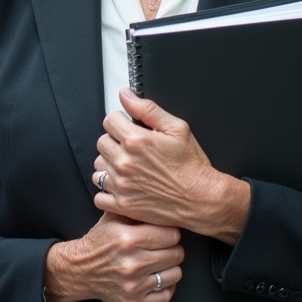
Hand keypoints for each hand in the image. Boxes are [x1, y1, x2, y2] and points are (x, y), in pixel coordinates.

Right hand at [44, 212, 182, 301]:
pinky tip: (155, 277)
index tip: (165, 232)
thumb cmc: (99, 243)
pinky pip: (166, 295)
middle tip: (162, 246)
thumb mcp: (113, 217)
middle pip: (176, 254)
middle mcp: (132, 264)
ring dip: (170, 267)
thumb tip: (160, 201)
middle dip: (172, 248)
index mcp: (128, 239)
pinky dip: (165, 287)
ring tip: (159, 261)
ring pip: (175, 274)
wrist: (80, 270)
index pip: (172, 234)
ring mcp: (134, 285)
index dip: (171, 231)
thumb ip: (136, 208)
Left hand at [93, 88, 249, 244]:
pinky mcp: (122, 205)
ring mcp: (121, 185)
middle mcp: (125, 162)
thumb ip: (147, 109)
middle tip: (134, 149)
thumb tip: (125, 95)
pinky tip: (123, 186)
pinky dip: (108, 191)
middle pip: (102, 143)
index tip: (129, 128)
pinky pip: (99, 194)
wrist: (202, 200)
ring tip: (129, 168)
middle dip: (115, 142)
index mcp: (137, 141)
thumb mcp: (177, 128)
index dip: (121, 122)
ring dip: (110, 165)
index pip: (109, 121)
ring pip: (98, 167)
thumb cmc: (192, 166)